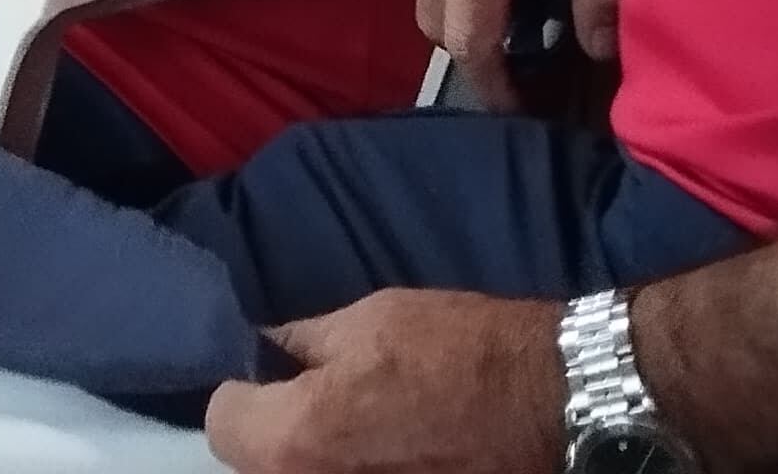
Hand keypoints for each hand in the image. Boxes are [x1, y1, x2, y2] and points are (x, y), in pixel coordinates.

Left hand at [206, 291, 562, 473]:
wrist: (556, 406)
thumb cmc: (459, 353)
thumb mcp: (368, 319)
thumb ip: (299, 341)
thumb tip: (261, 346)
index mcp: (294, 441)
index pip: (222, 422)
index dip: (244, 390)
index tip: (271, 376)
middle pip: (257, 467)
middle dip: (276, 434)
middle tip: (319, 402)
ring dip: (318, 459)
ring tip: (366, 429)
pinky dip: (361, 471)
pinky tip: (396, 452)